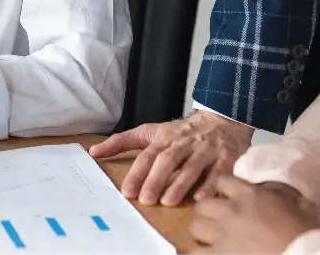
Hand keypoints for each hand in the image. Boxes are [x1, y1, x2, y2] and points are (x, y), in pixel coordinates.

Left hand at [89, 110, 254, 204]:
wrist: (222, 118)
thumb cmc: (182, 131)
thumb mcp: (151, 131)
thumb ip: (123, 141)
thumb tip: (94, 152)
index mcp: (165, 137)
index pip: (148, 155)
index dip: (137, 173)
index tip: (127, 191)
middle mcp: (184, 142)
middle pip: (168, 160)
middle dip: (156, 180)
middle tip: (146, 199)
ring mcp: (205, 149)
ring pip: (191, 166)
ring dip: (180, 184)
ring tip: (168, 201)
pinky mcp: (225, 157)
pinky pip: (218, 172)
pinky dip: (210, 185)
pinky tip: (200, 198)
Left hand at [190, 176, 319, 253]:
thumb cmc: (308, 233)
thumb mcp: (300, 206)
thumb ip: (281, 196)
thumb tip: (276, 194)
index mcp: (250, 195)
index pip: (222, 181)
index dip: (224, 191)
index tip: (229, 201)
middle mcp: (230, 211)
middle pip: (203, 206)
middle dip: (209, 214)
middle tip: (220, 225)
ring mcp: (221, 235)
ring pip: (195, 228)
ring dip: (203, 235)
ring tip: (212, 243)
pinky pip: (193, 253)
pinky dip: (198, 253)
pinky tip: (208, 254)